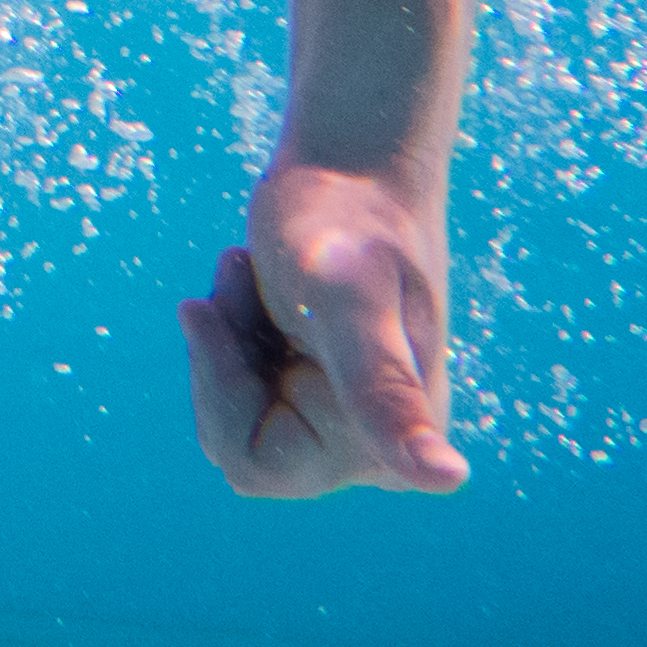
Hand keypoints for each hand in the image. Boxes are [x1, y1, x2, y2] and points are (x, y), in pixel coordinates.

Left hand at [178, 160, 468, 496]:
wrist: (349, 166)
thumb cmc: (352, 223)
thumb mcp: (352, 305)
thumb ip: (385, 391)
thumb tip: (446, 480)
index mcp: (390, 448)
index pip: (255, 464)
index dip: (221, 388)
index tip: (200, 306)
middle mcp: (372, 450)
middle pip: (234, 441)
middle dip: (223, 357)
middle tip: (242, 277)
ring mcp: (341, 421)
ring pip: (230, 410)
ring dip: (225, 336)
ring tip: (252, 276)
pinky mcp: (314, 391)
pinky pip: (234, 386)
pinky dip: (228, 329)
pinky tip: (251, 281)